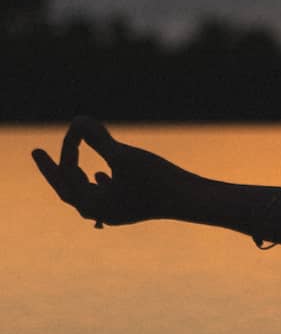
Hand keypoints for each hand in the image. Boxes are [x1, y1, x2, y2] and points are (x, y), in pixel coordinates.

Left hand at [31, 116, 186, 227]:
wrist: (190, 201)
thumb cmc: (156, 179)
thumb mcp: (124, 155)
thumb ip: (97, 138)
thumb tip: (77, 121)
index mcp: (90, 204)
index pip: (67, 172)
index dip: (68, 146)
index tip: (77, 126)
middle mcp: (98, 212)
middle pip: (67, 188)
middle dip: (54, 168)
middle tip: (36, 153)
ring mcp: (115, 211)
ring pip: (85, 194)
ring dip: (76, 177)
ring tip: (69, 166)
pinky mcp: (132, 208)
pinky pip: (104, 197)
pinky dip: (98, 183)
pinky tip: (102, 176)